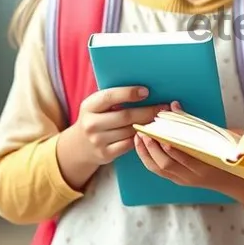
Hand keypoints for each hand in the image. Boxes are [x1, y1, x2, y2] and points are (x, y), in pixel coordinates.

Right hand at [57, 86, 172, 189]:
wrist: (79, 146)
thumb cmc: (96, 118)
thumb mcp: (96, 106)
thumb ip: (113, 98)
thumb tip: (144, 90)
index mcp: (89, 106)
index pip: (109, 97)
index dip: (128, 93)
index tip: (146, 92)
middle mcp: (91, 124)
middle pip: (125, 116)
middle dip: (148, 111)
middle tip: (164, 107)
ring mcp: (97, 140)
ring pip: (130, 130)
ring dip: (148, 125)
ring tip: (162, 119)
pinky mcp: (105, 154)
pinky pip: (129, 144)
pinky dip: (141, 138)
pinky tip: (151, 133)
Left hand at [135, 104, 243, 213]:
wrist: (235, 179)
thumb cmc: (231, 154)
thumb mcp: (223, 137)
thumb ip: (198, 123)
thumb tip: (175, 105)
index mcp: (206, 166)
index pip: (185, 157)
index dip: (172, 146)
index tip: (162, 133)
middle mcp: (192, 176)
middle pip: (166, 164)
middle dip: (152, 147)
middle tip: (145, 131)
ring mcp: (184, 180)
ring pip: (159, 168)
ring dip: (146, 152)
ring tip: (139, 136)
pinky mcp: (178, 180)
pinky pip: (158, 171)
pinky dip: (147, 158)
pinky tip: (142, 146)